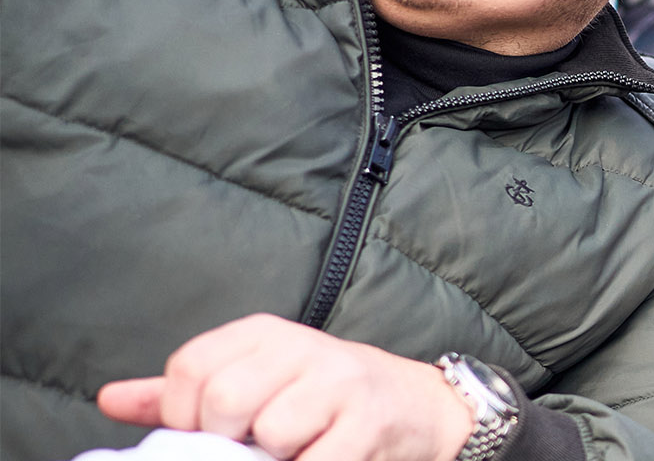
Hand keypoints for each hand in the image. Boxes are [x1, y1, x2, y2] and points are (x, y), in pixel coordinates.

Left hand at [96, 313, 474, 460]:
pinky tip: (318, 456)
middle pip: (225, 401)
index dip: (183, 416)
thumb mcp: (254, 380)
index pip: (189, 368)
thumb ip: (183, 393)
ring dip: (277, 459)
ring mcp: (340, 382)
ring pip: (271, 433)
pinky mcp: (368, 422)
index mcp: (262, 332)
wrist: (416, 407)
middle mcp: (302, 346)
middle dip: (230, 440)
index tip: (208, 432)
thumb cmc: (321, 399)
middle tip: (253, 447)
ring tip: (294, 450)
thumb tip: (110, 398)